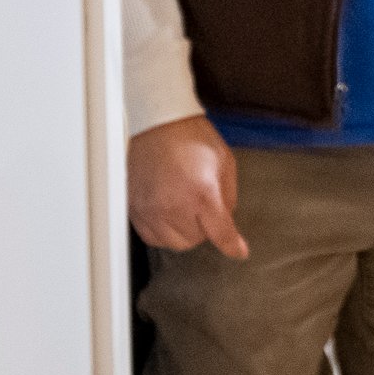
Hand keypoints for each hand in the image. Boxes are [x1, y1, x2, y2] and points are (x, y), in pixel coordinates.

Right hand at [128, 116, 249, 257]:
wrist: (157, 123)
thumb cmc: (191, 137)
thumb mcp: (225, 163)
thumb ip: (228, 198)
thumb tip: (227, 222)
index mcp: (202, 193)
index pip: (220, 234)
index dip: (232, 245)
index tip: (238, 250)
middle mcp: (174, 205)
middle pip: (195, 241)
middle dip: (204, 227)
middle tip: (201, 205)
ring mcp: (151, 209)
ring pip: (173, 243)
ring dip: (182, 230)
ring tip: (183, 206)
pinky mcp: (135, 209)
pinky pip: (152, 237)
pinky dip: (162, 230)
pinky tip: (167, 211)